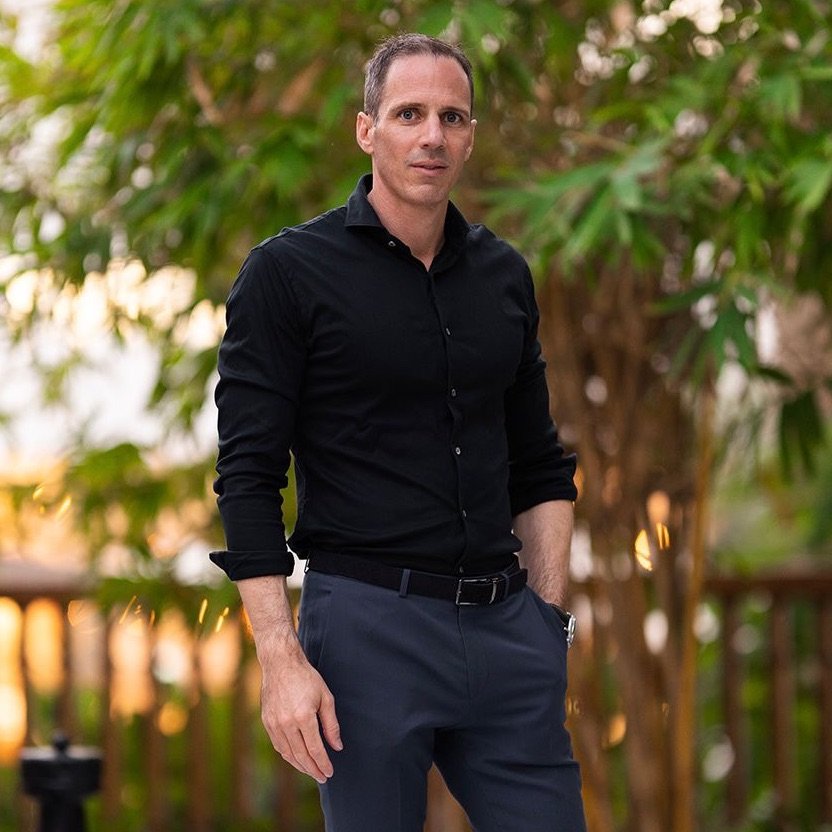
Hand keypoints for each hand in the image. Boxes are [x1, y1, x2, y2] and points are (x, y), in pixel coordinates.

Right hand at [259, 644, 342, 782]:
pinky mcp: (266, 721)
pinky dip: (288, 755)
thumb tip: (337, 746)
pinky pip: (278, 745)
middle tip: (322, 777)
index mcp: (303, 716)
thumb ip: (331, 724)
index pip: (315, 749)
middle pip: (300, 755)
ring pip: (287, 753)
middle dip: (313, 769)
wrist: (281, 663)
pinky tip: (296, 758)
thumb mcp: (325, 697)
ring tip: (311, 770)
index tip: (329, 772)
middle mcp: (286, 723)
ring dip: (300, 765)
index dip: (323, 763)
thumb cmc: (306, 678)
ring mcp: (274, 723)